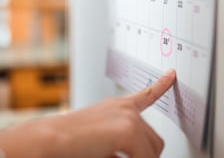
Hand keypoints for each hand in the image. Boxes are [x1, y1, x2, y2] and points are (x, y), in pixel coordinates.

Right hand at [0, 69, 175, 157]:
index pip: (145, 94)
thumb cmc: (70, 141)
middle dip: (145, 156)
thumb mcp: (100, 138)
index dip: (161, 85)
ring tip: (112, 157)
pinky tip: (112, 157)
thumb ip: (120, 142)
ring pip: (153, 152)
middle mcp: (125, 108)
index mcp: (117, 106)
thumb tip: (137, 154)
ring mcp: (128, 117)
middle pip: (155, 141)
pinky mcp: (128, 129)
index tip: (172, 75)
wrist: (51, 139)